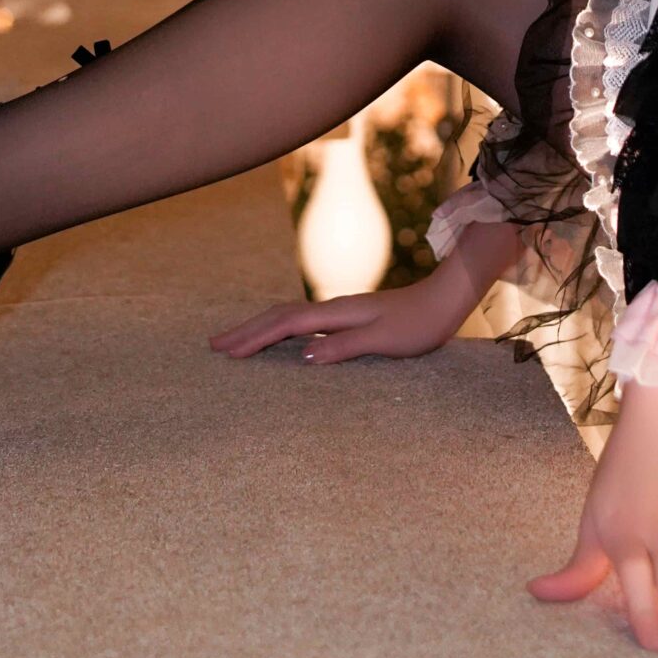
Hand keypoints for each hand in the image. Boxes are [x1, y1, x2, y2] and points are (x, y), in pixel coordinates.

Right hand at [209, 267, 464, 364]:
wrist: (443, 302)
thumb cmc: (418, 325)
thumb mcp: (384, 340)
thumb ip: (345, 346)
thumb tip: (303, 355)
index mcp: (337, 313)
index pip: (285, 324)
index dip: (254, 338)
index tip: (226, 351)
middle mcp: (333, 309)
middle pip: (279, 316)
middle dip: (246, 329)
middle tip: (214, 344)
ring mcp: (339, 312)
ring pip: (288, 317)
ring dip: (260, 328)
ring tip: (236, 341)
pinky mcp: (347, 318)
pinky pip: (302, 322)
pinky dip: (280, 329)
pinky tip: (278, 338)